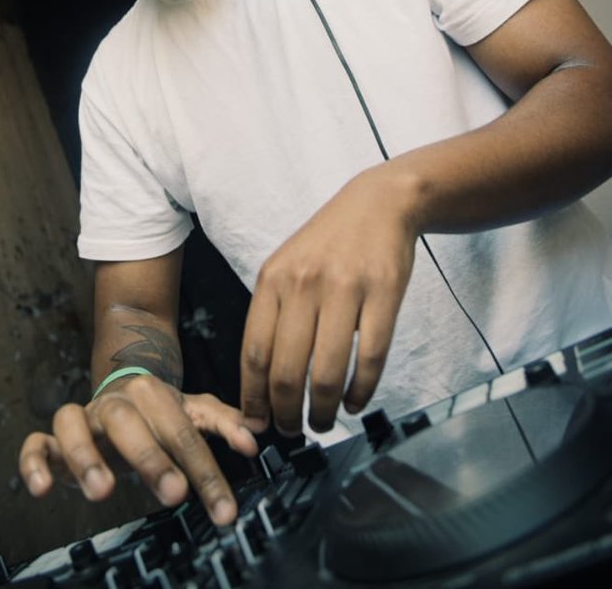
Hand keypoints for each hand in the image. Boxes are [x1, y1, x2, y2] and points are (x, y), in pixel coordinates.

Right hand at [19, 375, 261, 524]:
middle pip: (128, 423)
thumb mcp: (194, 411)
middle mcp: (115, 403)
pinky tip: (42, 489)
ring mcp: (84, 419)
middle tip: (174, 492)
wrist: (121, 386)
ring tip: (103, 492)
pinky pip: (36, 443)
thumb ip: (223, 423)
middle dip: (151, 457)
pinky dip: (33, 462)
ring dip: (87, 456)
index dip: (206, 470)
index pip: (183, 431)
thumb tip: (255, 439)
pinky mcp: (55, 439)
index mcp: (152, 395)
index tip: (223, 508)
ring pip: (74, 425)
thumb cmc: (160, 410)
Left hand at [240, 167, 419, 435]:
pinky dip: (362, 391)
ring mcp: (345, 288)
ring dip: (323, 411)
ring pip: (328, 371)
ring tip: (323, 423)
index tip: (257, 423)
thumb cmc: (327, 244)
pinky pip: (370, 357)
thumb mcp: (286, 268)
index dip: (254, 397)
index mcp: (273, 280)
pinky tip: (355, 403)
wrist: (377, 204)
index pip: (254, 352)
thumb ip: (272, 316)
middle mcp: (304, 284)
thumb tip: (260, 381)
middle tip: (293, 432)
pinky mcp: (383, 293)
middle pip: (287, 370)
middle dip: (287, 414)